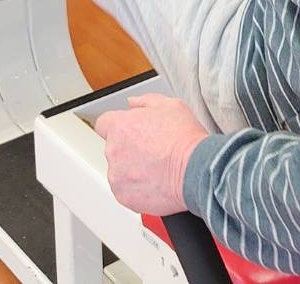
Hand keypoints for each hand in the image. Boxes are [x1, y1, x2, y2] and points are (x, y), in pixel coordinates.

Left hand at [95, 94, 208, 216]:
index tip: (128, 131)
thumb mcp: (170, 106)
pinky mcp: (124, 196)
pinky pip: (126, 190)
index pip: (104, 123)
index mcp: (120, 127)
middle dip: (129, 149)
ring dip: (132, 169)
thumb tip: (133, 103)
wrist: (196, 170)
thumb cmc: (185, 139)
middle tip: (153, 150)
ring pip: (119, 171)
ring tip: (157, 168)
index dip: (118, 126)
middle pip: (114, 148)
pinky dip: (137, 188)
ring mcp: (117, 176)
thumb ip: (145, 101)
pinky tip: (156, 182)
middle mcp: (113, 151)